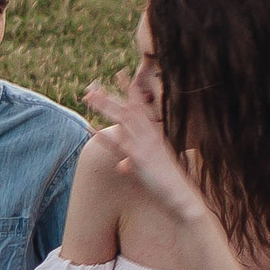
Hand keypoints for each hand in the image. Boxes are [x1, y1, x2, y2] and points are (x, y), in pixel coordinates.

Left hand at [84, 74, 209, 223]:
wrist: (181, 194)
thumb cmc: (169, 182)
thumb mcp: (151, 167)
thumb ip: (132, 163)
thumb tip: (120, 165)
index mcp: (154, 134)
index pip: (140, 107)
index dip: (130, 91)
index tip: (120, 75)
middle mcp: (149, 135)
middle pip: (126, 109)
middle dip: (109, 97)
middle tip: (91, 87)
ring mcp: (143, 144)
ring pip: (121, 119)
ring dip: (104, 107)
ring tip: (89, 96)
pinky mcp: (138, 157)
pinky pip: (118, 144)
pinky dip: (104, 136)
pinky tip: (91, 129)